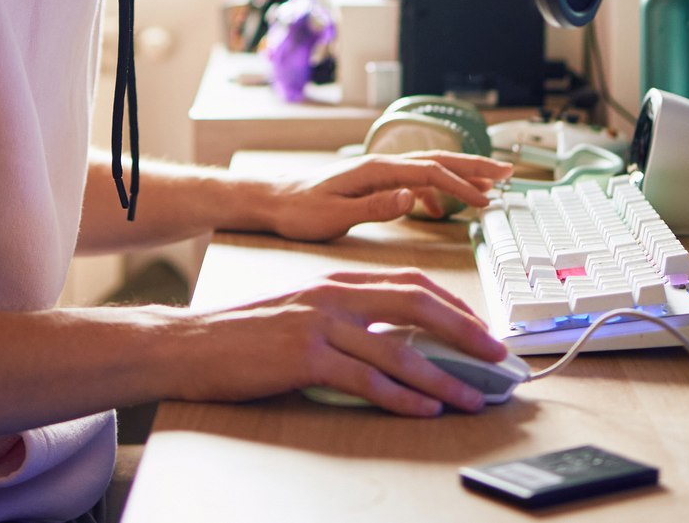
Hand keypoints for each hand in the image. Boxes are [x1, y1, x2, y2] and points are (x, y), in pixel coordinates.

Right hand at [168, 269, 509, 415]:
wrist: (190, 344)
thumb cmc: (245, 333)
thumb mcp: (302, 309)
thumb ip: (347, 315)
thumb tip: (397, 338)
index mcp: (336, 279)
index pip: (411, 282)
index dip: (454, 305)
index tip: (480, 328)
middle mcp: (333, 294)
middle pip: (417, 304)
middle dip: (466, 332)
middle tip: (498, 356)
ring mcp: (319, 325)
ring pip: (399, 350)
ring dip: (444, 377)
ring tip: (472, 397)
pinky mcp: (305, 358)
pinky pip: (367, 381)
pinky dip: (403, 398)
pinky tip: (425, 410)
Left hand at [263, 151, 512, 241]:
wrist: (272, 201)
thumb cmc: (299, 211)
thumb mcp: (335, 215)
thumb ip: (375, 207)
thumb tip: (411, 197)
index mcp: (376, 170)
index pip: (430, 173)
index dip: (462, 185)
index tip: (486, 199)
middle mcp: (380, 165)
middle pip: (437, 160)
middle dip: (474, 166)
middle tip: (507, 172)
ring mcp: (378, 172)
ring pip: (429, 168)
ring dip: (460, 174)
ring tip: (489, 183)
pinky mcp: (373, 182)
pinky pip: (415, 180)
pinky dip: (436, 188)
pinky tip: (442, 205)